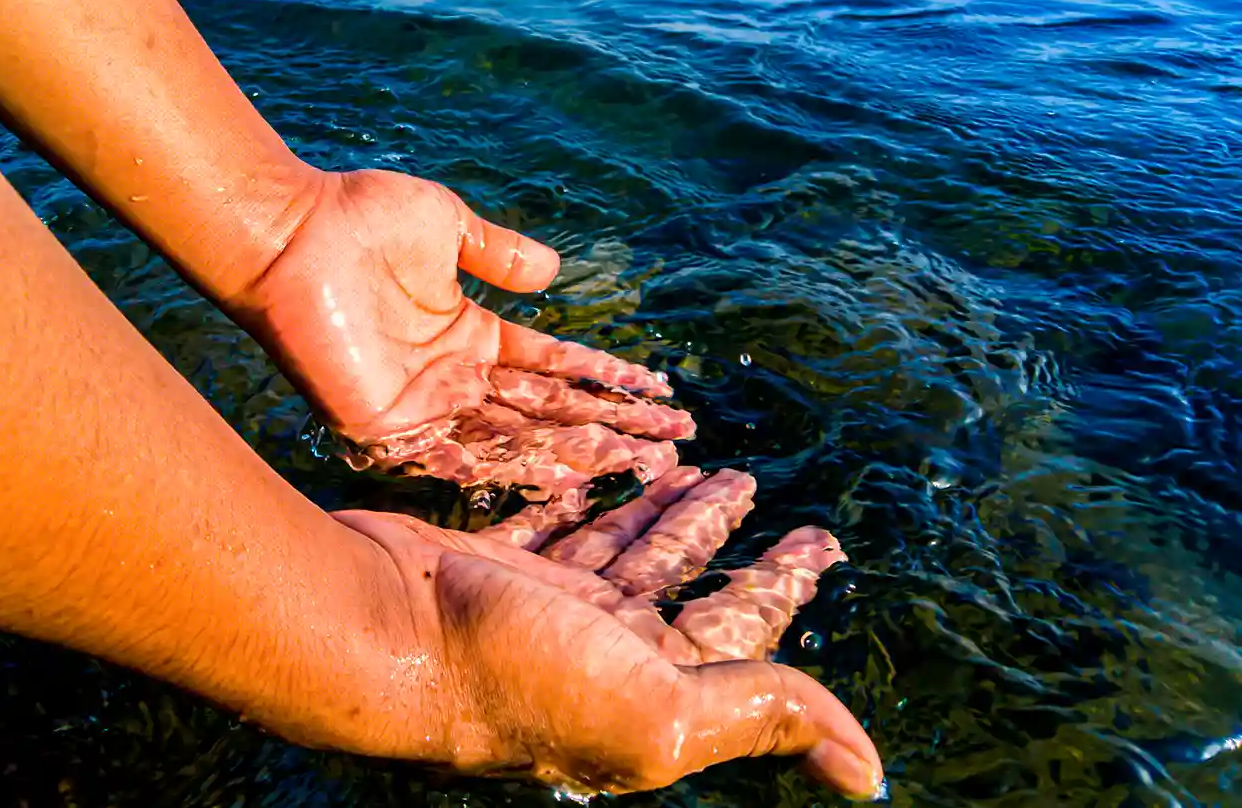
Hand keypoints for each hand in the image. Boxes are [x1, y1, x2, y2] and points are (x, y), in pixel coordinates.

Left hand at [236, 169, 694, 497]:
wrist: (290, 231)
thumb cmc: (361, 218)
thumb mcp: (448, 226)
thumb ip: (499, 253)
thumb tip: (554, 273)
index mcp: (470, 337)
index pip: (555, 370)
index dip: (607, 382)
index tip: (659, 394)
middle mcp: (452, 379)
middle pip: (546, 413)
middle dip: (610, 429)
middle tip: (669, 447)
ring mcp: (420, 405)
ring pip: (510, 439)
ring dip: (572, 451)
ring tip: (632, 462)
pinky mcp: (381, 423)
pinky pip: (446, 456)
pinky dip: (496, 466)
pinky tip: (552, 478)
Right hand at [333, 466, 882, 796]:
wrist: (371, 633)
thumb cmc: (509, 676)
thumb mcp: (658, 709)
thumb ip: (760, 716)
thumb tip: (870, 775)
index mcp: (649, 692)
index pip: (740, 631)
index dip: (785, 584)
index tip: (826, 539)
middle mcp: (598, 657)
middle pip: (681, 585)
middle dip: (724, 538)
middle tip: (756, 485)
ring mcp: (539, 613)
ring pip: (617, 553)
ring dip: (660, 512)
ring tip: (695, 466)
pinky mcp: (488, 571)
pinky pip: (548, 529)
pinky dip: (576, 503)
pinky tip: (598, 474)